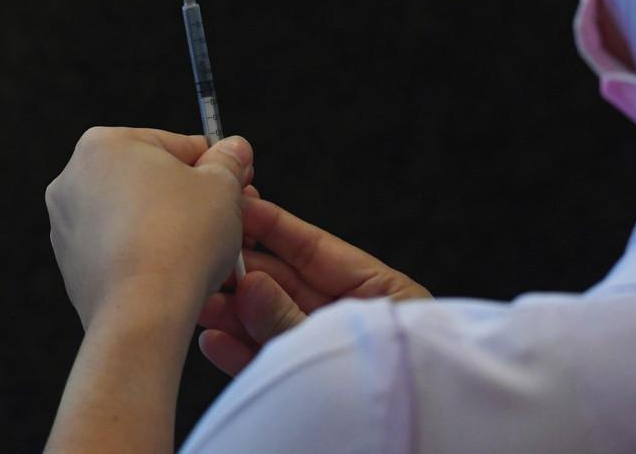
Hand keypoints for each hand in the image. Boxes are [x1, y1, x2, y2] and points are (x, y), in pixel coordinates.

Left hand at [46, 126, 254, 330]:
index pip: (174, 144)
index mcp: (105, 143)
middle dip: (189, 195)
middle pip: (149, 178)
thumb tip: (234, 148)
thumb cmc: (181, 239)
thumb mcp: (221, 187)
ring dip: (167, 225)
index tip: (236, 179)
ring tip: (202, 247)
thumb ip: (227, 161)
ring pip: (133, 215)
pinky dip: (144, 253)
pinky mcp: (70, 264)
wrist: (143, 311)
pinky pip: (117, 248)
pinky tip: (172, 270)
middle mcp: (74, 177)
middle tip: (226, 215)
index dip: (214, 164)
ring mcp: (66, 224)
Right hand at [197, 195, 430, 375]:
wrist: (436, 450)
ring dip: (235, 313)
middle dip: (244, 272)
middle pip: (289, 285)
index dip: (275, 227)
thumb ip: (290, 318)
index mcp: (383, 293)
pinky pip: (276, 362)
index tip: (238, 205)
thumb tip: (247, 284)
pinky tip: (214, 340)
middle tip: (203, 259)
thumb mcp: (343, 345)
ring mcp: (334, 354)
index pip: (318, 249)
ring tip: (199, 303)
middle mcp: (356, 320)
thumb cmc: (406, 393)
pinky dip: (244, 353)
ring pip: (276, 323)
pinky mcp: (318, 388)